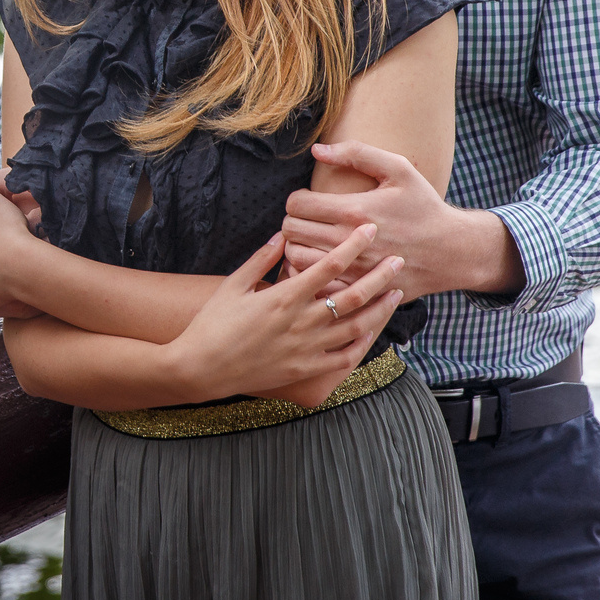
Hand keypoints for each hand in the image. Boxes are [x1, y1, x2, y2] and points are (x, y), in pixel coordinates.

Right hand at [168, 225, 403, 407]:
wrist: (201, 368)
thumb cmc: (213, 323)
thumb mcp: (233, 284)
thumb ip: (261, 259)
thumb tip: (283, 233)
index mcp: (283, 296)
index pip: (328, 265)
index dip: (352, 245)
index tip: (369, 229)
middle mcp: (300, 322)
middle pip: (352, 295)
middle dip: (379, 275)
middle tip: (398, 260)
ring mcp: (305, 348)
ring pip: (355, 326)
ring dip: (379, 308)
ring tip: (396, 294)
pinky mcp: (304, 369)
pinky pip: (342, 358)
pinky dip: (362, 344)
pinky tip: (373, 331)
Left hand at [283, 141, 522, 299]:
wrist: (452, 251)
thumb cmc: (424, 207)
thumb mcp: (399, 169)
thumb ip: (357, 153)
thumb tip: (317, 150)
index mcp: (354, 210)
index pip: (296, 205)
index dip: (296, 199)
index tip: (309, 200)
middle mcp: (348, 242)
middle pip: (291, 230)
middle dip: (293, 221)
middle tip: (307, 219)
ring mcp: (352, 270)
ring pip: (296, 259)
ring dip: (296, 246)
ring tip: (310, 239)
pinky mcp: (357, 290)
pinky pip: (314, 284)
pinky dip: (309, 273)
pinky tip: (321, 263)